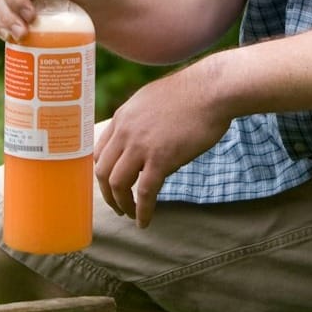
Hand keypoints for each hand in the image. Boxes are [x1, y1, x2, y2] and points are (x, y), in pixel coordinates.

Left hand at [94, 62, 232, 227]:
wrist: (213, 89)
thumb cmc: (192, 94)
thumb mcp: (152, 100)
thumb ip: (140, 121)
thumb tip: (141, 144)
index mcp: (122, 116)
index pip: (98, 151)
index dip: (102, 172)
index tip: (110, 185)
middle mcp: (126, 130)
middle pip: (102, 170)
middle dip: (107, 193)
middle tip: (117, 206)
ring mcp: (141, 145)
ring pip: (118, 184)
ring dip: (122, 204)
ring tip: (130, 214)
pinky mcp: (161, 158)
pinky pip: (145, 192)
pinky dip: (142, 211)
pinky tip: (145, 221)